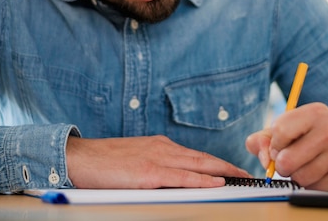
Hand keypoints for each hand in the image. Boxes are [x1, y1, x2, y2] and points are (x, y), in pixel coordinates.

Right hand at [66, 135, 250, 188]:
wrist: (79, 158)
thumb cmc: (104, 162)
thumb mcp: (134, 159)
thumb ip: (155, 166)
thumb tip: (173, 179)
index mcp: (159, 145)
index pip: (195, 155)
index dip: (217, 162)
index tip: (233, 170)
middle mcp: (162, 149)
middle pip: (203, 157)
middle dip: (228, 166)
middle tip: (248, 174)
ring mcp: (156, 160)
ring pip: (198, 165)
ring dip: (223, 171)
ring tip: (242, 178)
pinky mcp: (148, 174)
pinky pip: (182, 177)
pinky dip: (202, 180)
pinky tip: (217, 182)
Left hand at [246, 103, 327, 190]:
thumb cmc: (313, 135)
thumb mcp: (290, 126)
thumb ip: (264, 137)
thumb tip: (260, 154)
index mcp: (314, 112)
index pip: (279, 132)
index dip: (274, 144)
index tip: (280, 146)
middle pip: (286, 160)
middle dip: (281, 164)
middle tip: (289, 160)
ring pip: (299, 177)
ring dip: (296, 176)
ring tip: (305, 165)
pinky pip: (314, 188)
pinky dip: (311, 184)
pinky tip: (319, 173)